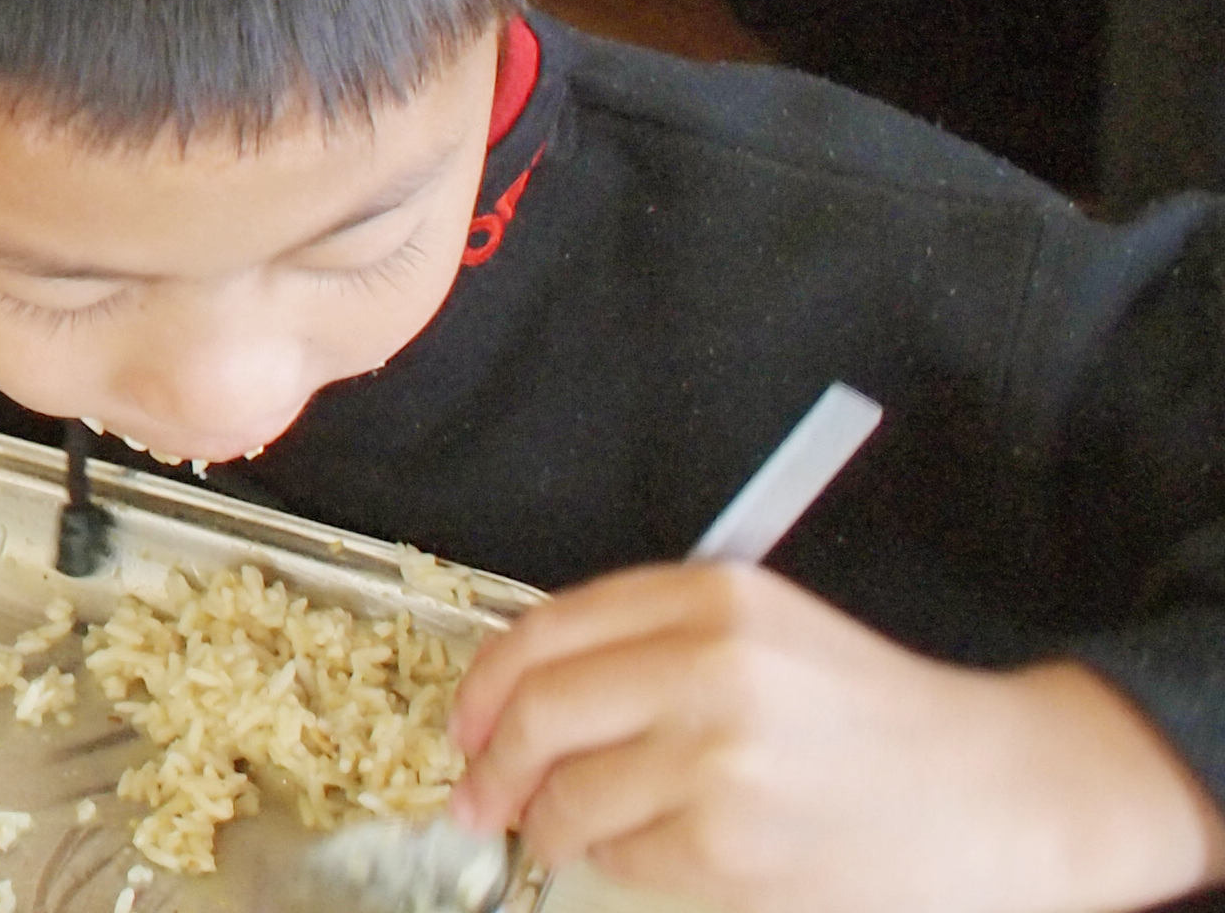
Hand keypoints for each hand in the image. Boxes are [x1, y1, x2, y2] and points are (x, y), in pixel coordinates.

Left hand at [452, 562, 1224, 912]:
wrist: (994, 794)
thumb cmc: (872, 716)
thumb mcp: (764, 632)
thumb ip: (650, 641)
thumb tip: (517, 697)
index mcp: (713, 599)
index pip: (547, 630)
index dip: (486, 683)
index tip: (464, 722)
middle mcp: (711, 667)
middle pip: (541, 710)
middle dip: (490, 762)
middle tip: (476, 797)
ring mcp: (719, 760)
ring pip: (570, 793)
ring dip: (547, 821)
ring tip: (558, 829)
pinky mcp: (730, 845)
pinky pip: (623, 854)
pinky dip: (615, 858)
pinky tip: (648, 849)